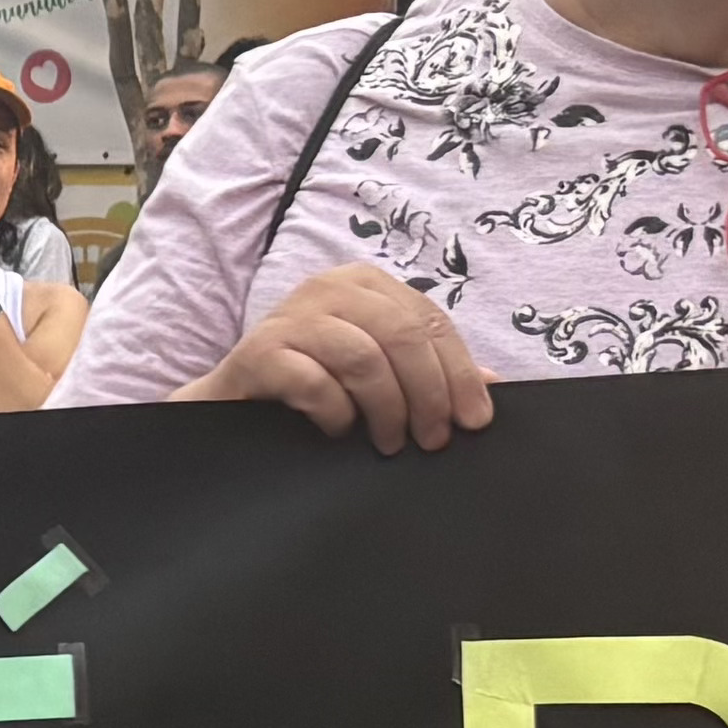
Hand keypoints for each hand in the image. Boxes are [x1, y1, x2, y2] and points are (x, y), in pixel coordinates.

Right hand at [178, 261, 494, 453]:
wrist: (234, 403)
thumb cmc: (312, 382)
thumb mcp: (377, 368)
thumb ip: (428, 369)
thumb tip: (493, 384)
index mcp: (364, 284)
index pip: (429, 321)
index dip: (459, 373)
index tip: (474, 421)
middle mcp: (327, 288)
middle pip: (402, 336)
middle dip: (428, 394)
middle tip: (433, 440)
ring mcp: (291, 317)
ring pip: (364, 358)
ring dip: (387, 409)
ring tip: (389, 442)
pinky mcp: (260, 353)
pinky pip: (315, 382)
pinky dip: (336, 413)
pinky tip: (338, 430)